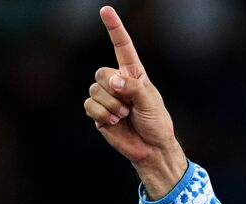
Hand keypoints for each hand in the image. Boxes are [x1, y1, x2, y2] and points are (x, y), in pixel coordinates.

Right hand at [86, 6, 188, 197]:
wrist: (151, 149)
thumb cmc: (156, 123)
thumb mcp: (150, 101)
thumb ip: (132, 87)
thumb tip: (112, 81)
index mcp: (133, 73)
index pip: (122, 46)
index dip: (114, 28)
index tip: (106, 11)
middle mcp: (117, 82)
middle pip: (101, 72)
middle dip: (113, 89)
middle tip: (128, 105)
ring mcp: (106, 97)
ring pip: (95, 90)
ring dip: (110, 104)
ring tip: (124, 116)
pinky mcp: (98, 113)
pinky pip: (89, 105)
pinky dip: (102, 113)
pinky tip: (114, 121)